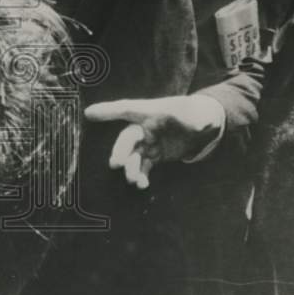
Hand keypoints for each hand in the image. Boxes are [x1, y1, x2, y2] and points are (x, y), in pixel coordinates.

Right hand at [84, 95, 225, 188]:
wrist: (202, 127)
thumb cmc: (196, 116)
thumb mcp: (200, 116)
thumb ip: (199, 121)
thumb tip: (204, 124)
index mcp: (151, 112)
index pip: (126, 109)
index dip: (107, 111)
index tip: (89, 113)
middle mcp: (145, 127)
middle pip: (128, 137)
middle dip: (121, 150)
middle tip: (116, 163)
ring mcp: (148, 142)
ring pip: (133, 155)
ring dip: (131, 167)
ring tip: (133, 180)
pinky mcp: (154, 155)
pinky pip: (143, 166)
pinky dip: (141, 175)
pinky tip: (142, 185)